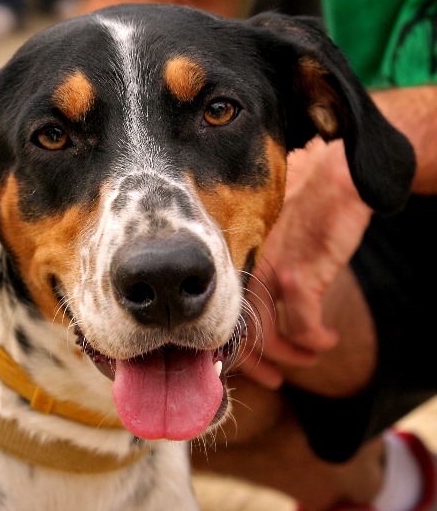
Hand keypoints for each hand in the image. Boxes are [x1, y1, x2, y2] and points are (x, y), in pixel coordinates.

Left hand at [237, 138, 372, 387]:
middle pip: (237, 330)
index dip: (227, 344)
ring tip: (307, 359)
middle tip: (272, 379)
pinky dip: (316, 339)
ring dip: (290, 354)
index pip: (219, 311)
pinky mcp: (301, 275)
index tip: (242, 362)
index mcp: (232, 259)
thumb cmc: (300, 201)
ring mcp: (270, 272)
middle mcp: (243, 268)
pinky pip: (304, 325)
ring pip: (269, 333)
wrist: (333, 174)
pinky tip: (327, 340)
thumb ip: (256, 262)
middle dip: (255, 362)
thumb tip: (248, 298)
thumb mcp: (267, 233)